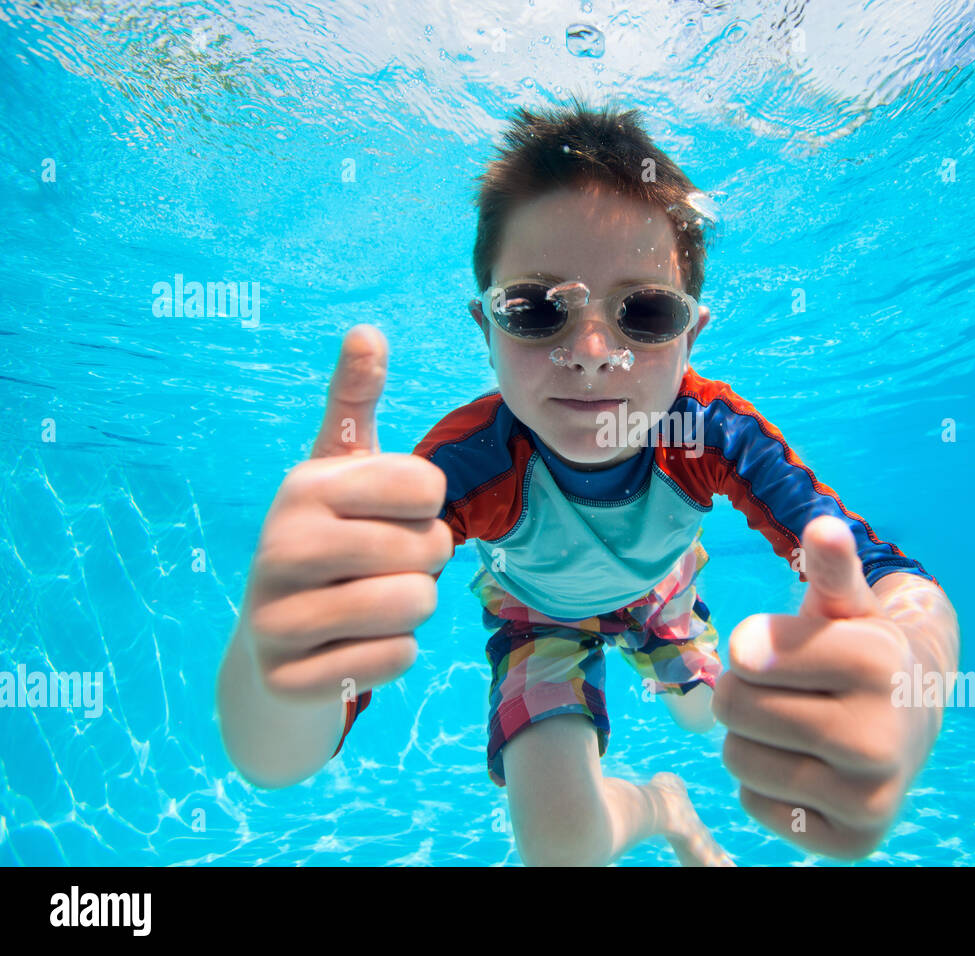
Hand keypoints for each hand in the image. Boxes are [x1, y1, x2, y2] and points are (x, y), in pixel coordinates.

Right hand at [236, 324, 452, 705]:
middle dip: (425, 564)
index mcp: (305, 487)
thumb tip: (366, 330)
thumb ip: (354, 402)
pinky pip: (396, 660)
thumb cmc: (328, 540)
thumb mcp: (339, 470)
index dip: (427, 508)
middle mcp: (280, 545)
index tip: (389, 516)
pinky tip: (353, 646)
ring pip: (416, 606)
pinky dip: (392, 657)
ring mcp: (276, 617)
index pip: (428, 486)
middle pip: (430, 550)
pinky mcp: (287, 677)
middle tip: (383, 567)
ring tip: (370, 603)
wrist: (272, 644)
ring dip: (412, 610)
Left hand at [711, 515, 934, 859]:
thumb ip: (832, 569)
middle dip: (746, 692)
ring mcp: (870, 798)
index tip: (781, 648)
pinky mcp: (853, 841)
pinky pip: (754, 803)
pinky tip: (808, 765)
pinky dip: (766, 784)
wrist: (916, 718)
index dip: (751, 647)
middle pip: (733, 707)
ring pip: (737, 759)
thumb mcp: (848, 605)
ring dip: (751, 738)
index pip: (745, 654)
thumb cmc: (863, 651)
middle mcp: (881, 737)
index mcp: (879, 664)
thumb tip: (823, 528)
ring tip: (795, 725)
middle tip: (787, 690)